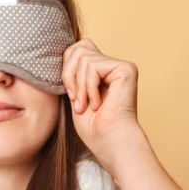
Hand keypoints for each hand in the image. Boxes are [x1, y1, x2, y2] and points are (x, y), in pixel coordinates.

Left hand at [62, 39, 147, 173]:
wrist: (108, 140)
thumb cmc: (92, 126)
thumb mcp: (74, 94)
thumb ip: (71, 72)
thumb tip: (62, 51)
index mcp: (100, 70)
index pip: (76, 49)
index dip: (66, 69)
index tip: (70, 95)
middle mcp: (112, 65)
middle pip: (78, 49)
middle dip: (68, 75)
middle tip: (75, 100)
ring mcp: (120, 65)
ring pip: (83, 58)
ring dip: (78, 86)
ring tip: (85, 105)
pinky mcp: (126, 68)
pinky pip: (93, 66)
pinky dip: (88, 87)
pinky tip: (97, 104)